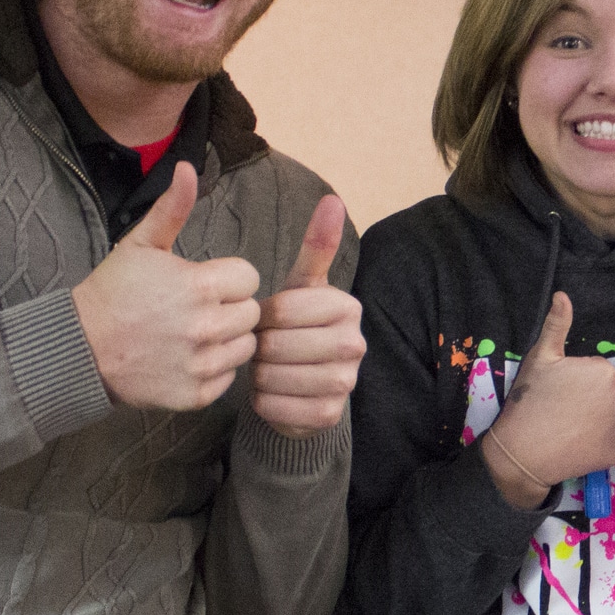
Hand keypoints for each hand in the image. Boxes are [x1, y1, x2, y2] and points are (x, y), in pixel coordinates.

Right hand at [71, 162, 260, 410]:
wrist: (80, 349)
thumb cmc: (113, 292)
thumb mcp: (140, 245)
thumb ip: (172, 208)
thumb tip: (187, 167)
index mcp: (198, 286)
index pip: (249, 278)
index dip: (228, 278)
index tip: (203, 283)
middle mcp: (205, 327)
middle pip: (251, 313)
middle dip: (229, 308)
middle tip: (196, 310)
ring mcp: (201, 363)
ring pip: (245, 346)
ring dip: (226, 339)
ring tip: (192, 333)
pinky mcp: (196, 394)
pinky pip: (228, 378)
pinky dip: (213, 370)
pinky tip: (185, 358)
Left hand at [249, 194, 364, 437]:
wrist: (304, 387)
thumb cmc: (297, 328)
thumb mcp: (302, 287)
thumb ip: (316, 246)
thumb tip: (333, 199)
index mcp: (347, 307)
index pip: (281, 310)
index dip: (262, 317)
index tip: (269, 320)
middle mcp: (356, 344)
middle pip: (275, 344)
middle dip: (260, 347)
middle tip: (266, 348)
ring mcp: (347, 383)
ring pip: (272, 376)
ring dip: (259, 375)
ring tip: (268, 368)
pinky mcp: (329, 416)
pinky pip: (275, 407)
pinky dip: (263, 401)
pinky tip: (274, 393)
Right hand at [482, 292, 614, 506]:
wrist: (522, 452)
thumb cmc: (530, 401)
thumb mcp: (540, 358)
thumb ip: (556, 325)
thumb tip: (562, 295)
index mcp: (604, 371)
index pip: (598, 372)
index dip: (578, 381)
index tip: (560, 392)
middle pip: (609, 395)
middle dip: (592, 400)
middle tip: (564, 410)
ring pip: (613, 418)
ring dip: (599, 421)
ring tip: (570, 428)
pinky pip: (614, 442)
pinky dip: (601, 443)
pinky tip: (578, 443)